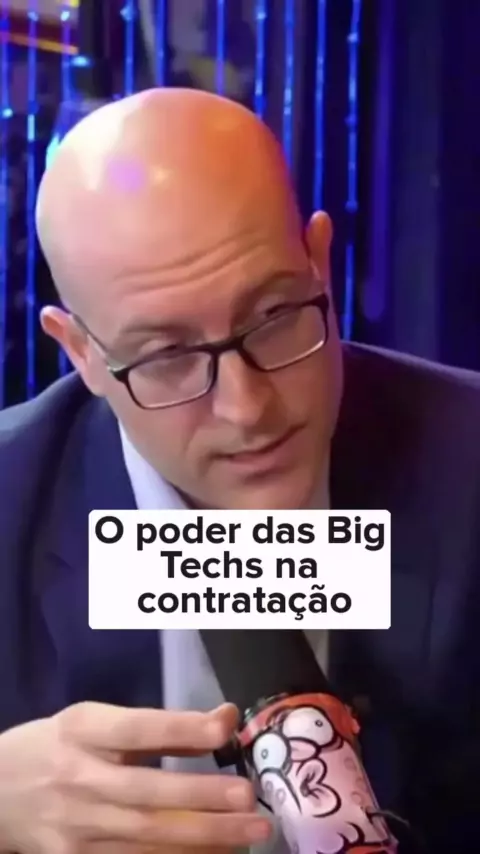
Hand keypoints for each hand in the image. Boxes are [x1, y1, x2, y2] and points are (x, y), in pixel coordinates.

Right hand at [0, 701, 270, 853]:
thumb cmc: (56, 747)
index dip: (182, 728)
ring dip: (203, 839)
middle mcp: (78, 779)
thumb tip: (225, 718)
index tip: (226, 728)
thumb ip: (157, 723)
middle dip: (204, 800)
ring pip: (146, 839)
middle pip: (147, 794)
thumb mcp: (95, 722)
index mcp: (82, 730)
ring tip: (249, 833)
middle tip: (250, 800)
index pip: (136, 729)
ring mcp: (75, 828)